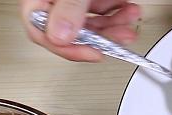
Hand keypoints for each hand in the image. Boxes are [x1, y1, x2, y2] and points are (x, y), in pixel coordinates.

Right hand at [20, 0, 140, 61]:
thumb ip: (68, 9)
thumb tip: (62, 37)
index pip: (41, 33)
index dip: (68, 49)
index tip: (93, 53)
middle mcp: (54, 2)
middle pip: (73, 32)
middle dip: (103, 36)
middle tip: (121, 38)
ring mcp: (71, 0)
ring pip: (91, 23)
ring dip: (115, 25)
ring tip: (130, 19)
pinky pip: (100, 10)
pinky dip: (117, 12)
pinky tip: (128, 10)